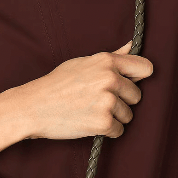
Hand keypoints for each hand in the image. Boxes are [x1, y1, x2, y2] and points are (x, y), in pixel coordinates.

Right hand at [11, 40, 153, 140]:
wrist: (33, 107)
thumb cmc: (56, 85)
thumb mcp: (82, 63)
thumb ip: (111, 56)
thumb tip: (132, 45)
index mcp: (107, 61)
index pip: (145, 68)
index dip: (138, 78)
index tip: (127, 85)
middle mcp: (110, 79)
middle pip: (136, 96)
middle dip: (122, 102)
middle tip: (98, 102)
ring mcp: (108, 101)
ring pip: (128, 115)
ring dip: (113, 118)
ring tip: (90, 112)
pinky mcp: (103, 122)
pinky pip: (119, 130)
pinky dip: (106, 131)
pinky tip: (89, 123)